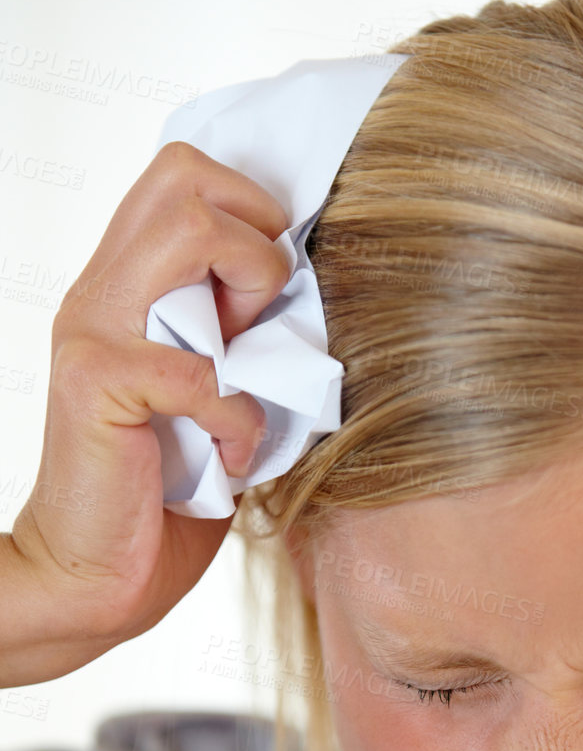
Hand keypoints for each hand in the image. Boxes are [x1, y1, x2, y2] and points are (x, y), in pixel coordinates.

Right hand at [1, 141, 291, 684]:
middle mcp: (102, 291)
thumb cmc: (167, 498)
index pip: (186, 173)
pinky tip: (231, 456)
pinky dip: (236, 416)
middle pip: (185, 176)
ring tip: (247, 373)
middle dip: (255, 241)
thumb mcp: (219, 399)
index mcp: (128, 284)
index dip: (250, 215)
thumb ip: (246, 342)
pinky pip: (196, 367)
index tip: (268, 301)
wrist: (94, 577)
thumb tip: (321, 303)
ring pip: (185, 230)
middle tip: (260, 328)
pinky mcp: (97, 386)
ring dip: (248, 295)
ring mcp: (93, 331)